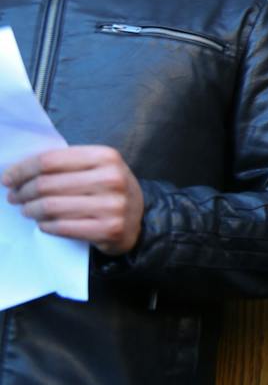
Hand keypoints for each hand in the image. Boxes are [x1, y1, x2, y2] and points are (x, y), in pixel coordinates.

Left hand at [3, 146, 144, 254]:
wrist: (138, 217)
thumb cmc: (107, 188)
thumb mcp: (96, 167)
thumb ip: (65, 164)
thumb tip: (17, 173)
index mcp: (106, 156)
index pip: (50, 160)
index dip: (22, 169)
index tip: (8, 178)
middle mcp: (111, 178)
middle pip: (47, 184)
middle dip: (23, 191)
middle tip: (14, 197)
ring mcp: (112, 205)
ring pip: (50, 206)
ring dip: (30, 210)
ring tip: (26, 210)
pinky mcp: (108, 229)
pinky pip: (62, 227)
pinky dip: (46, 225)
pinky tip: (44, 223)